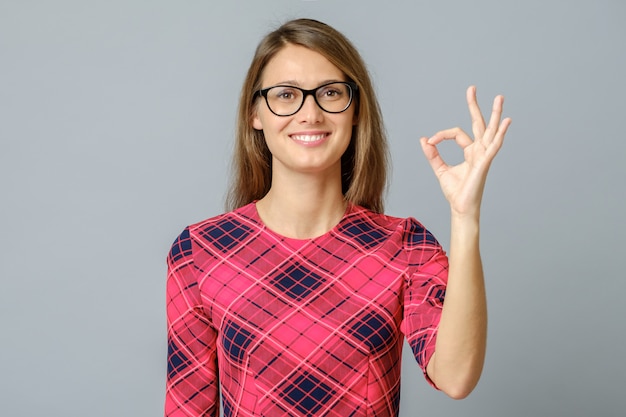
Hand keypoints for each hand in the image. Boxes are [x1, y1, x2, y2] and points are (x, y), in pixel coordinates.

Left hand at [420, 86, 510, 217]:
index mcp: (470, 151)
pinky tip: (507, 121)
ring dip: (495, 114)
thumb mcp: (440, 169)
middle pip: (479, 123)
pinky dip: (501, 133)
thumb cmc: (455, 191)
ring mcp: (484, 155)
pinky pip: (494, 145)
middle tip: (471, 88)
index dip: (441, 135)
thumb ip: (432, 154)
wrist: (460, 207)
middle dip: (475, 106)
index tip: (430, 141)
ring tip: (499, 97)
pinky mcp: (485, 162)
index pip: (457, 133)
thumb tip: (423, 140)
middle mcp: (479, 150)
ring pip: (491, 130)